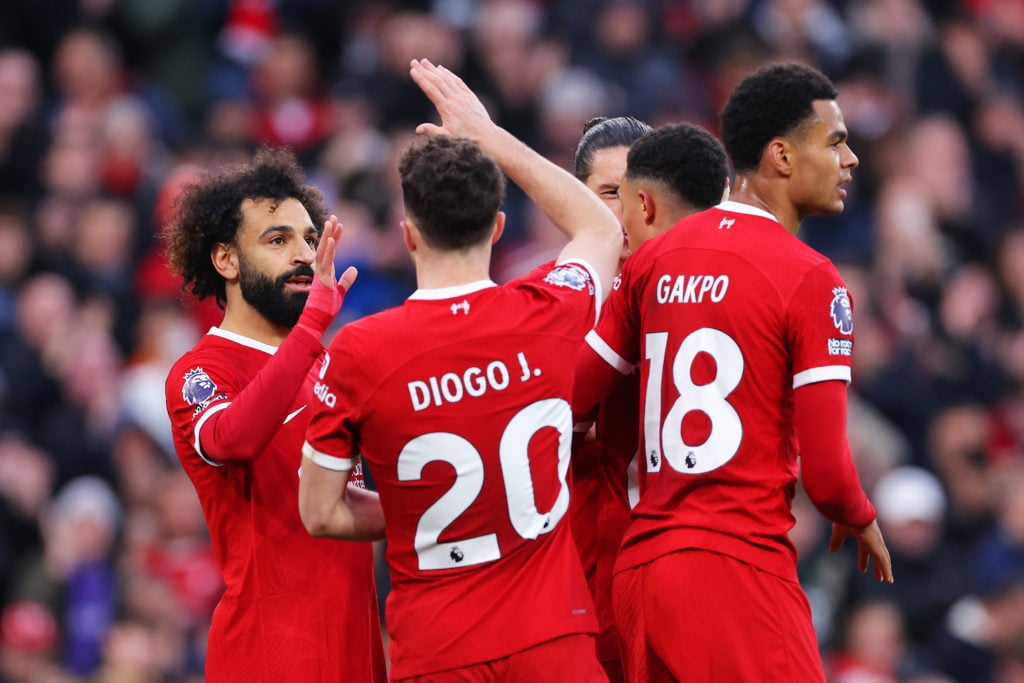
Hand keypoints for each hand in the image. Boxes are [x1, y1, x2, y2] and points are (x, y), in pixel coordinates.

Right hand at [299, 215, 357, 333]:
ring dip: (327, 236)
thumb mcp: (340, 292)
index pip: (332, 251)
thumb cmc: (326, 309)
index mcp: (327, 272)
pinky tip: (330, 240)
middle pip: (326, 247)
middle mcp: (322, 270)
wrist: (316, 321)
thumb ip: (346, 280)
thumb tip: (354, 269)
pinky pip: (324, 263)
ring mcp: (320, 274)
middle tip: (333, 216)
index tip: (340, 225)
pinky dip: (327, 251)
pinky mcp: (320, 280)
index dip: (335, 238)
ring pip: (324, 251)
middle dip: (330, 232)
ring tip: (331, 221)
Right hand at [409, 58, 495, 143]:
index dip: (421, 79)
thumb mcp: (447, 137)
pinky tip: (442, 69)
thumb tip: (417, 130)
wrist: (486, 136)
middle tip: (414, 62)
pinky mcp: (470, 96)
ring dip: (435, 69)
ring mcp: (463, 96)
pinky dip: (449, 74)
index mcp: (447, 108)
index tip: (412, 70)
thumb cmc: (466, 138)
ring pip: (447, 79)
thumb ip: (432, 131)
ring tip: (425, 62)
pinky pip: (458, 81)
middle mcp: (455, 99)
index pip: (431, 90)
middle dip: (424, 70)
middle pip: (437, 81)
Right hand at [829, 519, 893, 582]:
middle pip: (877, 556)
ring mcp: (877, 543)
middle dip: (878, 567)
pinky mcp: (878, 547)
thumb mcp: (838, 533)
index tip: (862, 570)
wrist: (854, 512)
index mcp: (863, 536)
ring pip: (883, 559)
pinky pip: (884, 561)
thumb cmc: (846, 519)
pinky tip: (888, 578)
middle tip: (880, 578)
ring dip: (885, 570)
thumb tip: (832, 550)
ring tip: (888, 580)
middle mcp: (872, 540)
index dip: (863, 560)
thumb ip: (836, 541)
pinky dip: (887, 570)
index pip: (864, 550)